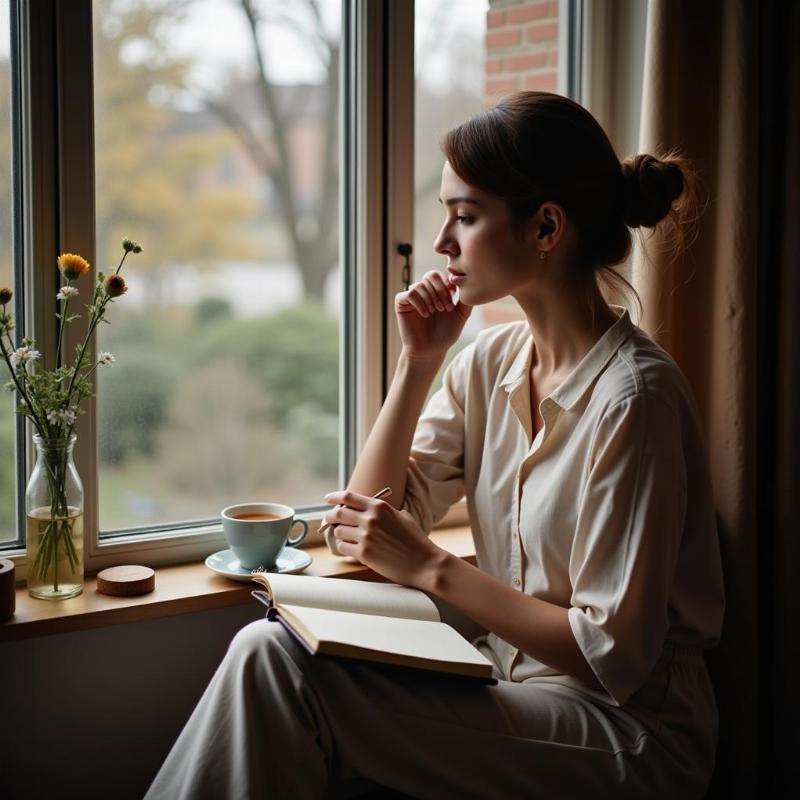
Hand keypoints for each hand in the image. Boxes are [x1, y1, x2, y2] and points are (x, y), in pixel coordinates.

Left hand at [322, 490, 443, 589]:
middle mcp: (370, 519)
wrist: (425, 563)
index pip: (348, 497)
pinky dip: (345, 547)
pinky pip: (343, 547)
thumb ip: (384, 511)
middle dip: (330, 516)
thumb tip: (370, 509)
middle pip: (338, 512)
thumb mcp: (402, 516)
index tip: (327, 498)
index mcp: (379, 507)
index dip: (334, 496)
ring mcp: (366, 536)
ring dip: (340, 534)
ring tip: (347, 537)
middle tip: (329, 519)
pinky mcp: (364, 553)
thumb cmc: (416, 540)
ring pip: (338, 531)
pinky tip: (353, 549)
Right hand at [395, 270, 471, 361]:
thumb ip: (466, 300)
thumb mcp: (461, 315)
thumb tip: (470, 284)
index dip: (448, 285)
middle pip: (431, 275)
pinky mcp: (401, 303)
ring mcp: (413, 296)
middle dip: (440, 291)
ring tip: (434, 312)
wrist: (431, 350)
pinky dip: (419, 302)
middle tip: (444, 308)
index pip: (442, 275)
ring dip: (430, 298)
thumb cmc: (446, 334)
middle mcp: (425, 291)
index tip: (452, 300)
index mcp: (438, 291)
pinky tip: (425, 314)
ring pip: (420, 285)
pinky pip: (410, 293)